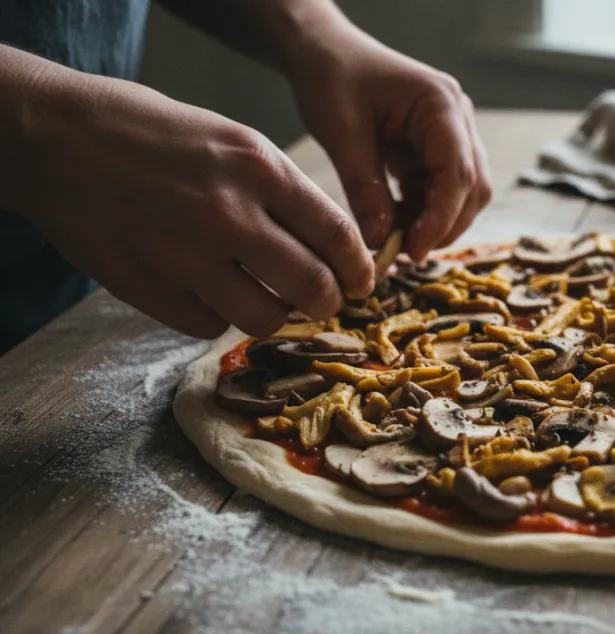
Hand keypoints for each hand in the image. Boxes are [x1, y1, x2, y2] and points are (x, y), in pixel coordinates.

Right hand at [15, 69, 374, 338]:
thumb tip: (334, 249)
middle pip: (312, 287)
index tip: (363, 282)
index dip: (360, 270)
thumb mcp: (235, 141)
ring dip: (275, 315)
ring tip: (265, 298)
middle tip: (323, 302)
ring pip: (265, 318)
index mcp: (260, 169)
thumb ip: (284, 193)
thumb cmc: (157, 135)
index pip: (339, 236)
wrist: (60, 137)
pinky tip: (210, 294)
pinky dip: (219, 317)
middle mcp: (230, 214)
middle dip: (328, 302)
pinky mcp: (150, 287)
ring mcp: (187, 255)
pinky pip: (210, 326)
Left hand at [286, 27, 491, 260]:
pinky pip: (439, 190)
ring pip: (462, 194)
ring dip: (434, 222)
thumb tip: (380, 242)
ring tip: (395, 241)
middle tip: (404, 254)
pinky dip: (420, 213)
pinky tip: (392, 223)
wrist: (325, 52)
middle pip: (472, 188)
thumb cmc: (332, 78)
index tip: (415, 250)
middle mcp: (457, 120)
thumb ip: (364, 188)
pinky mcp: (435, 150)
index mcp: (441, 105)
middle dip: (444, 225)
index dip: (442, 217)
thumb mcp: (341, 133)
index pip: (459, 172)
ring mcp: (451, 135)